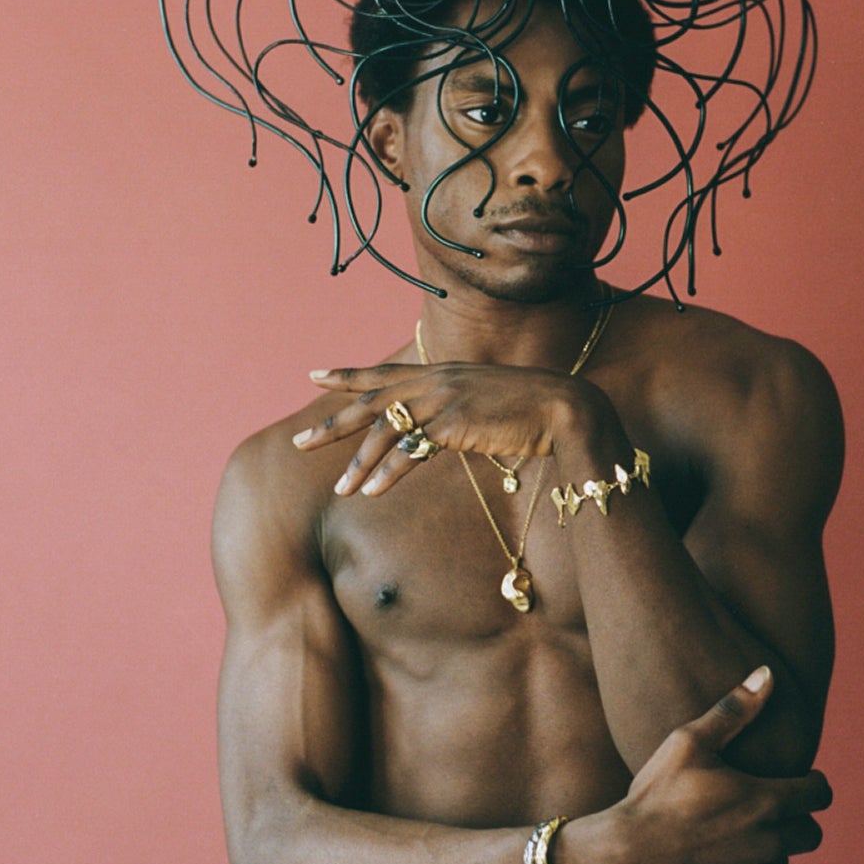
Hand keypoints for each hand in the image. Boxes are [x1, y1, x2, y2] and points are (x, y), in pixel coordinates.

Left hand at [292, 361, 604, 496]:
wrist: (564, 408)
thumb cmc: (530, 410)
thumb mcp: (484, 403)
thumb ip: (455, 412)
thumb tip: (436, 431)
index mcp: (440, 373)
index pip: (383, 373)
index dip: (347, 375)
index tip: (313, 375)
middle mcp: (436, 381)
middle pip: (371, 401)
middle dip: (333, 422)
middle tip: (300, 442)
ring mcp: (444, 400)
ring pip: (385, 431)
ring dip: (360, 463)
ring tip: (341, 489)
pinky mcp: (454, 424)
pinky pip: (409, 451)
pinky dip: (388, 473)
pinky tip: (371, 491)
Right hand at [613, 668, 831, 863]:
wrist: (629, 854)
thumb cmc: (658, 792)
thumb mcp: (690, 741)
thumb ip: (734, 709)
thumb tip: (767, 672)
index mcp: (766, 801)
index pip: (820, 795)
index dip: (815, 783)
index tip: (801, 777)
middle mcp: (769, 841)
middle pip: (812, 833)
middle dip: (800, 816)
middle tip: (771, 802)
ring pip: (785, 858)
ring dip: (774, 843)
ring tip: (741, 825)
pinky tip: (719, 849)